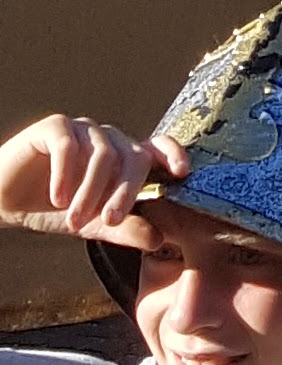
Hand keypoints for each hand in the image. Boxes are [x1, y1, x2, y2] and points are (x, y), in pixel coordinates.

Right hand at [0, 112, 184, 238]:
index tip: (181, 172)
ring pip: (103, 153)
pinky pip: (69, 143)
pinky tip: (57, 197)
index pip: (157, 148)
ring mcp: (83, 129)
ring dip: (89, 191)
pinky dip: (66, 172)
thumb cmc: (53, 210)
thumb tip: (158, 237)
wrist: (5, 201)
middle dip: (125, 191)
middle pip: (133, 156)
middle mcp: (109, 139)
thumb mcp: (91, 224)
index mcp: (124, 158)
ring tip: (73, 219)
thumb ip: (124, 229)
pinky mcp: (54, 127)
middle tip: (109, 220)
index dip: (173, 154)